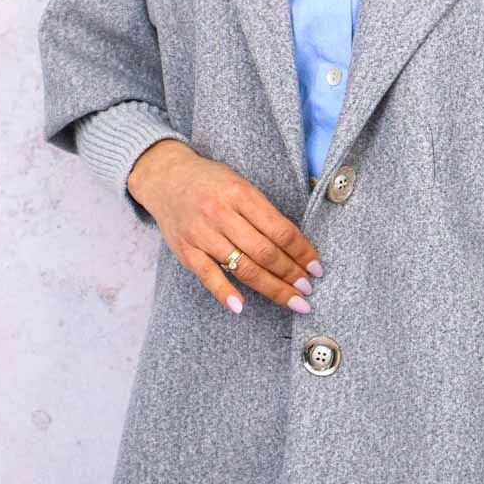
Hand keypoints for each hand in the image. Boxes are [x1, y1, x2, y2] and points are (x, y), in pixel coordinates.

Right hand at [127, 140, 323, 315]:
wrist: (166, 177)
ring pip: (243, 267)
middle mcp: (221, 213)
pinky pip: (208, 276)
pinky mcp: (186, 250)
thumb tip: (296, 246)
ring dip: (272, 287)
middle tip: (308, 289)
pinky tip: (241, 306)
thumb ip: (263, 211)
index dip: (302, 252)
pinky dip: (225, 293)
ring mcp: (202, 234)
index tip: (317, 267)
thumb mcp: (240, 184)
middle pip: (265, 252)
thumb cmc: (211, 181)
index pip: (280, 229)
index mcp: (240, 193)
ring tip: (293, 300)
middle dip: (291, 274)